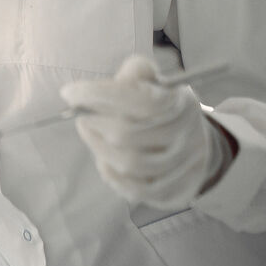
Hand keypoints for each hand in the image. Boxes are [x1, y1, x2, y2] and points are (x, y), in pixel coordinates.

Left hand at [60, 55, 227, 209]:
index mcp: (180, 104)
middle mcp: (186, 137)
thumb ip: (133, 73)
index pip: (138, 101)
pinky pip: (134, 189)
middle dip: (94, 123)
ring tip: (89, 132)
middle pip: (126, 135)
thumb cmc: (163, 105)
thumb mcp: (154, 81)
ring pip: (128, 163)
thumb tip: (95, 90)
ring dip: (98, 147)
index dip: (98, 95)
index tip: (69, 93)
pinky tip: (102, 159)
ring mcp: (182, 168)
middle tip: (81, 115)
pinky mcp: (174, 191)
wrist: (196, 142)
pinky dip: (110, 174)